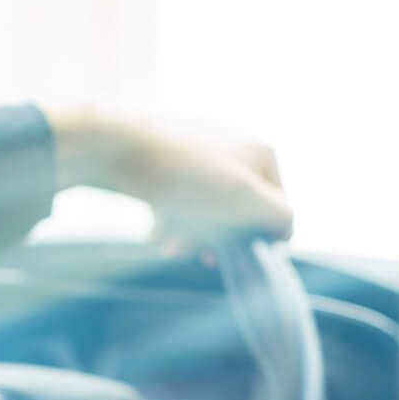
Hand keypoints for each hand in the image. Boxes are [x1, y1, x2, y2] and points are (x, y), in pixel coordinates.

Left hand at [50, 107, 291, 239]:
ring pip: (206, 205)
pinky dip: (171, 213)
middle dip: (217, 237)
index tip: (228, 253)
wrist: (114, 148)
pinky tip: (154, 228)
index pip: (277, 208)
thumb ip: (279, 216)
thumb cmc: (185, 178)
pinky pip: (179, 194)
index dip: (256, 237)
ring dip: (191, 231)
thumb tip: (284, 228)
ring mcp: (197, 147)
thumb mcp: (247, 200)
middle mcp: (233, 144)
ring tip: (167, 243)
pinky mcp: (165, 154)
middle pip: (237, 208)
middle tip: (194, 255)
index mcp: (259, 151)